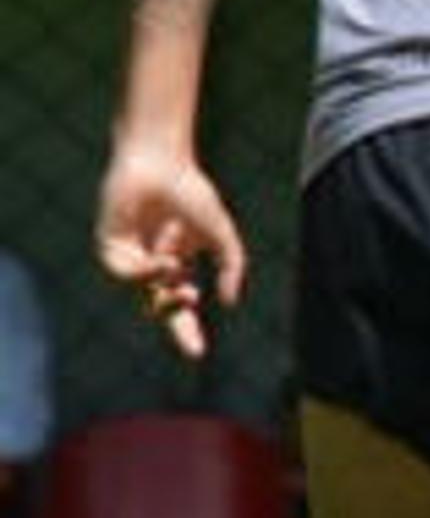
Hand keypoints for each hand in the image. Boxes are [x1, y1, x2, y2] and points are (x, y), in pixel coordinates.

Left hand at [95, 141, 244, 360]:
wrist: (160, 163)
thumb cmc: (191, 192)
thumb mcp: (222, 234)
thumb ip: (231, 266)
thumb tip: (228, 302)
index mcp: (177, 262)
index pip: (180, 305)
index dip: (188, 331)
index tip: (198, 354)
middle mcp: (152, 263)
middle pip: (159, 306)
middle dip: (174, 319)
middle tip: (191, 326)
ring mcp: (129, 255)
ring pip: (142, 290)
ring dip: (162, 286)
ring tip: (175, 267)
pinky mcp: (109, 244)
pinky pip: (123, 273)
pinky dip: (143, 273)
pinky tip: (160, 259)